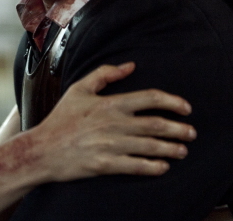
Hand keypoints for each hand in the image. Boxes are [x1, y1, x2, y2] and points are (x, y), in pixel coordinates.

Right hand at [32, 61, 195, 181]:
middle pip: (156, 124)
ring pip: (150, 146)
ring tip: (182, 150)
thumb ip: (105, 74)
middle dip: (178, 129)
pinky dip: (153, 167)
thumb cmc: (60, 120)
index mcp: (109, 103)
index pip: (149, 98)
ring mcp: (110, 145)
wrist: (42, 150)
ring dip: (171, 148)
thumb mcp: (79, 89)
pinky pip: (136, 166)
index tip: (185, 108)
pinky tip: (163, 167)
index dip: (172, 102)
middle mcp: (113, 123)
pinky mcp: (105, 164)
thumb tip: (130, 66)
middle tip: (191, 133)